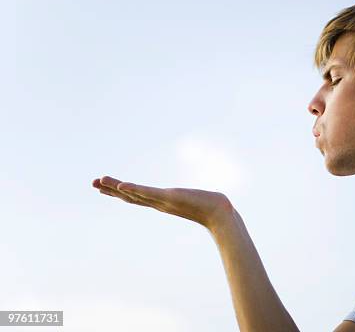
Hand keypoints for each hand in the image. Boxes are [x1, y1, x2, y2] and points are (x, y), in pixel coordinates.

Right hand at [92, 176, 233, 230]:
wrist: (220, 214)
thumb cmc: (211, 208)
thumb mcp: (197, 200)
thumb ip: (194, 199)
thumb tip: (199, 196)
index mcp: (162, 202)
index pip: (136, 196)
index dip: (120, 192)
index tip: (105, 186)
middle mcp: (159, 203)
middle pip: (130, 196)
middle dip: (111, 190)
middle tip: (93, 183)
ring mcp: (162, 201)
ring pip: (135, 193)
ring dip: (117, 187)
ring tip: (99, 181)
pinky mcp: (169, 197)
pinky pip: (148, 192)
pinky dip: (135, 189)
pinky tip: (122, 185)